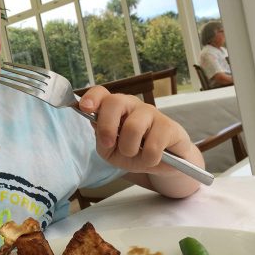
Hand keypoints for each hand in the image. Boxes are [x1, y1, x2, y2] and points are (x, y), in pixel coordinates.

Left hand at [78, 86, 196, 174]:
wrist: (164, 162)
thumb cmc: (133, 151)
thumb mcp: (110, 151)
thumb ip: (102, 139)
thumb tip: (99, 128)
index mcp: (113, 108)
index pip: (101, 93)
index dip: (91, 97)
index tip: (84, 108)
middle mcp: (131, 104)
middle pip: (114, 102)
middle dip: (107, 127)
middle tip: (108, 144)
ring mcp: (150, 112)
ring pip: (133, 127)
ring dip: (129, 149)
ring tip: (135, 155)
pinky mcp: (169, 126)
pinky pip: (153, 147)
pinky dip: (148, 159)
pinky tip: (152, 158)